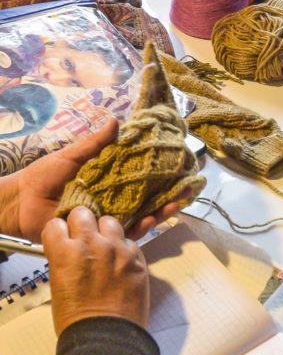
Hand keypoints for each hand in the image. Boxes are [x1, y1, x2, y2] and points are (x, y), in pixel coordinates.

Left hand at [0, 119, 190, 241]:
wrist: (20, 202)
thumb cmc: (43, 176)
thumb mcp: (71, 156)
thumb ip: (95, 143)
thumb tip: (117, 121)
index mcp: (109, 178)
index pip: (142, 175)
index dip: (162, 172)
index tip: (181, 166)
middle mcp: (114, 197)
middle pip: (148, 197)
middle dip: (170, 194)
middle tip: (189, 188)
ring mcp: (108, 216)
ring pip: (141, 215)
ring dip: (161, 211)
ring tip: (176, 204)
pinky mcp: (99, 233)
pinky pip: (122, 233)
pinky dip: (139, 228)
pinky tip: (152, 221)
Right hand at [43, 208, 148, 335]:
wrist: (106, 336)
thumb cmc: (76, 319)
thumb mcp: (59, 286)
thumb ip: (65, 261)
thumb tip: (70, 252)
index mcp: (65, 253)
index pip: (56, 224)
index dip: (58, 231)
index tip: (62, 237)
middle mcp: (92, 244)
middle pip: (84, 213)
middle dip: (81, 222)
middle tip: (84, 234)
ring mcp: (118, 249)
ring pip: (111, 221)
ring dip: (106, 230)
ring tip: (105, 245)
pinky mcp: (137, 257)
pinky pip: (130, 241)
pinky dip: (124, 248)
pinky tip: (121, 262)